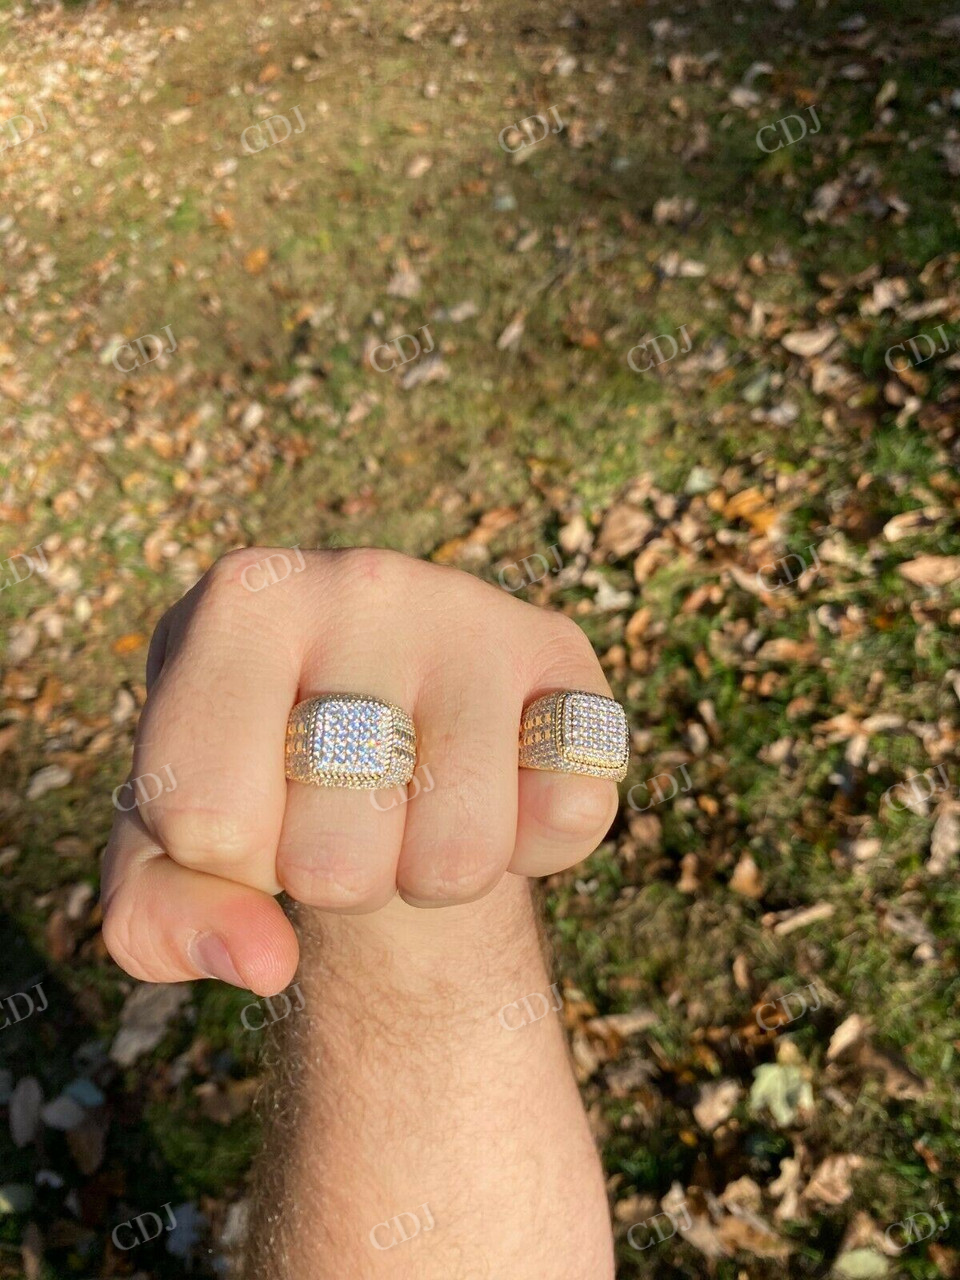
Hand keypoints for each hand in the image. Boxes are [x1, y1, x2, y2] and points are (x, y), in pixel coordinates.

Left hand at [101, 547, 619, 994]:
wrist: (384, 717)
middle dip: (332, 882)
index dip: (229, 862)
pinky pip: (572, 812)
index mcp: (242, 604)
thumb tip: (262, 961)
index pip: (204, 821)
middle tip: (337, 813)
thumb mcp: (169, 848)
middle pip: (331, 862)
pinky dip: (537, 847)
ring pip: (458, 858)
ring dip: (427, 877)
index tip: (246, 809)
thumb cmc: (258, 776)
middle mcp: (363, 582)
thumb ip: (157, 918)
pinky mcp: (564, 657)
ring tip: (411, 805)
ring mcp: (474, 613)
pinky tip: (502, 790)